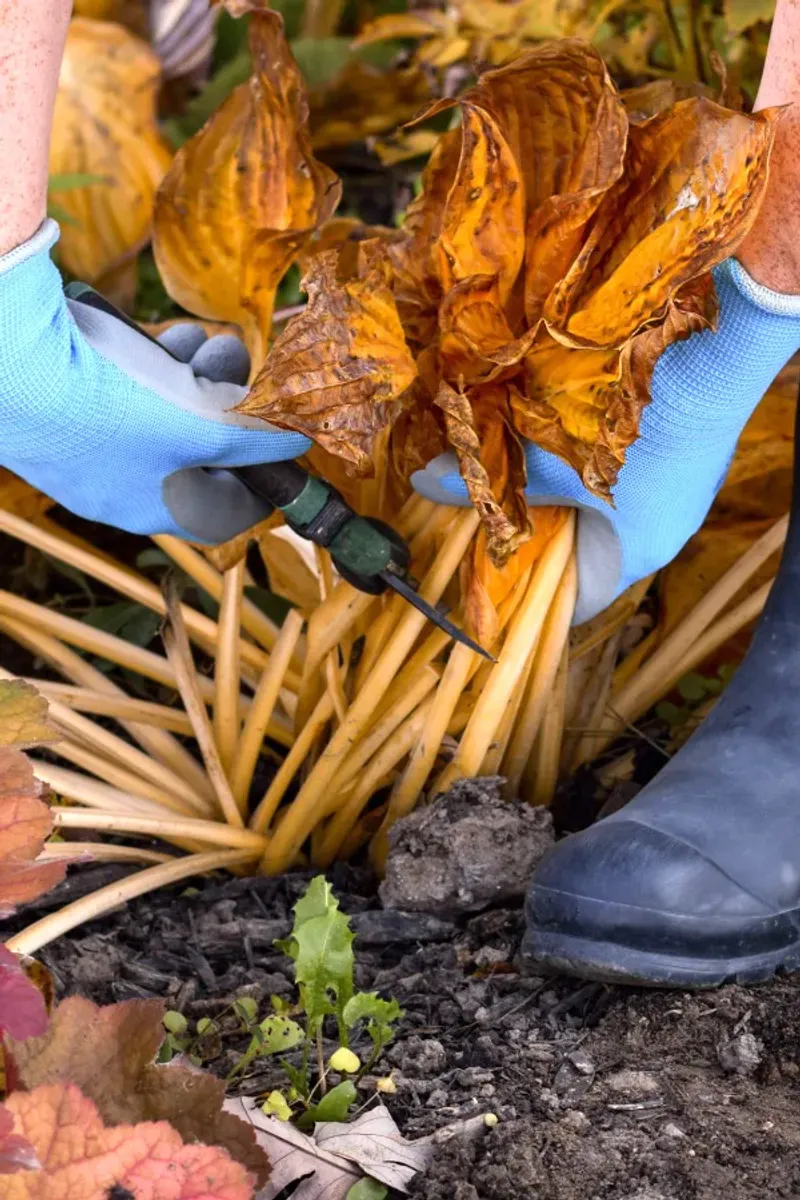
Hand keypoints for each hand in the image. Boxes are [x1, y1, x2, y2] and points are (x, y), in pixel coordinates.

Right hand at [0, 221, 310, 541]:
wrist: (8, 365)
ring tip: (203, 342)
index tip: (279, 444)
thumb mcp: (201, 429)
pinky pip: (122, 391)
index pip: (224, 516)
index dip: (259, 482)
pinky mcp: (64, 406)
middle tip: (235, 370)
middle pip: (196, 456)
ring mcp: (88, 448)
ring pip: (160, 416)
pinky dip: (148, 366)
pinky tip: (159, 335)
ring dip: (191, 377)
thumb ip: (253, 441)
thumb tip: (297, 443)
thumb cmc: (110, 409)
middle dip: (224, 408)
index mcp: (153, 509)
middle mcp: (120, 488)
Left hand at [412, 259, 799, 622]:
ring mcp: (672, 490)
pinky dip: (576, 463)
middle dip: (529, 535)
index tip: (481, 577)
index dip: (526, 595)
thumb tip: (425, 483)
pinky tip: (543, 435)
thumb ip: (494, 478)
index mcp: (634, 554)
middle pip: (581, 552)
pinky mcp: (675, 449)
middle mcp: (660, 531)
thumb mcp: (551, 456)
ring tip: (503, 475)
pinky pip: (614, 473)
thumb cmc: (630, 423)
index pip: (575, 603)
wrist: (714, 347)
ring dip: (551, 491)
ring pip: (595, 507)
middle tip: (477, 520)